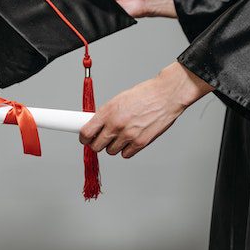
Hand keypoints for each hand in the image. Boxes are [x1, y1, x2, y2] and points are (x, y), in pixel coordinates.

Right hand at [62, 0, 176, 18]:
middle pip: (74, 1)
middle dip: (65, 2)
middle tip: (53, 2)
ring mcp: (94, 9)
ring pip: (79, 12)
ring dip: (73, 12)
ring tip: (61, 12)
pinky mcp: (98, 20)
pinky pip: (88, 22)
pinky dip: (83, 22)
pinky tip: (75, 21)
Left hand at [79, 62, 213, 157]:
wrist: (166, 96)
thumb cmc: (144, 95)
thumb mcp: (118, 100)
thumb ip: (105, 114)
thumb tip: (95, 125)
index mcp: (108, 112)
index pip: (86, 133)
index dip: (83, 138)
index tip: (85, 139)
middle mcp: (116, 125)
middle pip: (96, 146)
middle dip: (97, 144)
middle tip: (101, 139)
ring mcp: (128, 135)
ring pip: (111, 151)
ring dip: (113, 146)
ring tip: (121, 136)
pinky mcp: (141, 143)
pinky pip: (126, 154)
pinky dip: (126, 150)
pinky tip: (130, 140)